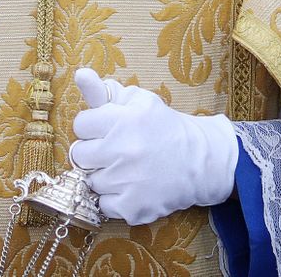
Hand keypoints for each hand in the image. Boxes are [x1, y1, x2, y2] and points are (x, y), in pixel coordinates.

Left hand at [68, 67, 236, 225]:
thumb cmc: (164, 128)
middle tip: (115, 151)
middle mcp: (123, 150)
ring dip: (105, 177)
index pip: (80, 125)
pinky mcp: (132, 207)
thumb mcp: (140, 102)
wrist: (200, 162)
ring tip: (126, 170)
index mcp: (122, 120)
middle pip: (79, 155)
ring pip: (90, 181)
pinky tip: (131, 188)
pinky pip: (103, 205)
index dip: (94, 127)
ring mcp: (126, 182)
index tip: (108, 130)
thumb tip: (80, 74)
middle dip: (95, 152)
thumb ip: (104, 91)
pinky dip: (114, 199)